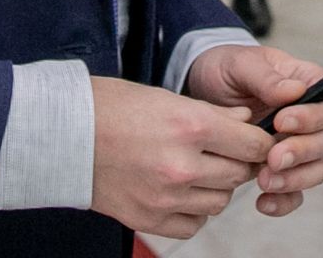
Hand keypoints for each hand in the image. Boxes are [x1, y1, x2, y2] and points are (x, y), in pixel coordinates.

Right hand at [88, 75, 272, 238]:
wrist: (63, 134)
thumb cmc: (113, 108)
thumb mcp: (168, 98)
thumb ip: (213, 114)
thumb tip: (246, 123)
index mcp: (190, 126)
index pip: (251, 144)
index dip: (259, 141)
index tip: (256, 140)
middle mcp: (182, 165)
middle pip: (239, 175)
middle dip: (239, 163)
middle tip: (228, 153)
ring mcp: (165, 197)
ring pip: (219, 202)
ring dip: (217, 187)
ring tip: (199, 169)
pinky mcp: (148, 219)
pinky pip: (192, 225)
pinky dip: (193, 212)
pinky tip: (182, 192)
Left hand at [188, 44, 322, 218]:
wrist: (202, 92)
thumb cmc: (227, 70)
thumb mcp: (241, 64)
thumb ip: (267, 77)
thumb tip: (295, 91)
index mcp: (307, 85)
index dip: (313, 117)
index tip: (281, 121)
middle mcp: (309, 118)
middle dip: (301, 153)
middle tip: (273, 158)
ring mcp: (297, 145)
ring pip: (315, 169)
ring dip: (295, 179)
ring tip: (265, 181)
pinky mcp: (281, 168)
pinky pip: (294, 191)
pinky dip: (284, 200)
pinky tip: (263, 202)